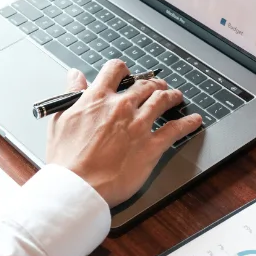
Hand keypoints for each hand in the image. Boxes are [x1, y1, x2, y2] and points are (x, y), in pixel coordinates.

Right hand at [46, 61, 202, 206]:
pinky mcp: (151, 146)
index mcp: (97, 98)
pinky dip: (188, 123)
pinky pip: (176, 129)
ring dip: (171, 96)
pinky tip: (194, 120)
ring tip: (176, 96)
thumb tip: (75, 76)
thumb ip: (72, 94)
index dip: (123, 69)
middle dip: (153, 83)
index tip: (126, 74)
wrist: (78, 185)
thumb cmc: (66, 159)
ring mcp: (139, 125)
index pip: (115, 69)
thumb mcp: (61, 119)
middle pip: (144, 85)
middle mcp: (121, 107)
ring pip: (162, 100)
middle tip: (157, 86)